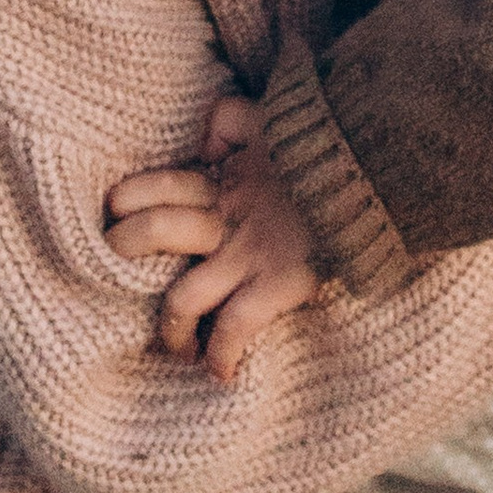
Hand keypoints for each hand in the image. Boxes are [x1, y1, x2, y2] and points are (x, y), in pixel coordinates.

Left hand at [105, 92, 316, 380]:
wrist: (378, 170)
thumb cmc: (322, 145)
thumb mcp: (268, 118)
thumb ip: (228, 122)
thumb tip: (204, 142)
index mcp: (222, 180)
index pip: (155, 186)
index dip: (127, 200)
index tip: (114, 216)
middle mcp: (227, 220)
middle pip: (154, 233)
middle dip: (126, 253)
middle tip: (116, 274)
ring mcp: (251, 256)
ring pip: (183, 299)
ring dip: (170, 328)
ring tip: (174, 347)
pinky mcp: (280, 285)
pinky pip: (236, 328)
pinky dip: (223, 356)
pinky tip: (221, 374)